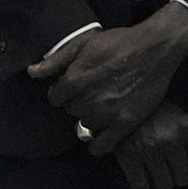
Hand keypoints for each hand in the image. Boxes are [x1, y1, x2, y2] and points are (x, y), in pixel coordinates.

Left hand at [29, 2, 187, 150]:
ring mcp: (108, 113)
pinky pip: (105, 143)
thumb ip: (56, 60)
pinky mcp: (126, 122)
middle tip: (93, 93)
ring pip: (87, 124)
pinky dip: (99, 146)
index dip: (63, 91)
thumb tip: (32, 73)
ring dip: (92, 117)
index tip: (74, 88)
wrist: (155, 49)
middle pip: (72, 110)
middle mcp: (88, 100)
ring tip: (102, 107)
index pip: (55, 97)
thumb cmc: (119, 42)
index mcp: (74, 81)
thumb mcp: (83, 44)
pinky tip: (99, 141)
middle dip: (79, 102)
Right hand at [111, 101, 187, 188]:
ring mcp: (149, 149)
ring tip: (159, 175)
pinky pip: (140, 184)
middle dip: (179, 176)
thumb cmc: (158, 112)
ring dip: (162, 183)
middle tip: (172, 170)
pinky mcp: (128, 155)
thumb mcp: (183, 119)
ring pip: (165, 184)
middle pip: (184, 178)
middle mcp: (170, 141)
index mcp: (187, 130)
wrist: (126, 99)